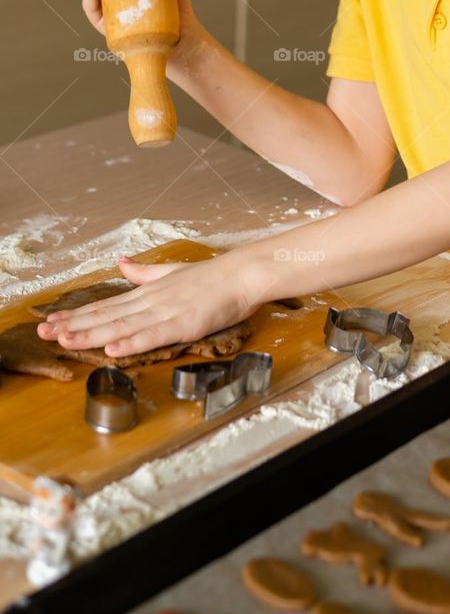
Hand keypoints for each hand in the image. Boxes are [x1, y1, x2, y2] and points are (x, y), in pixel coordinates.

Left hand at [36, 250, 263, 357]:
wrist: (243, 274)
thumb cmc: (213, 276)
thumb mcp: (173, 272)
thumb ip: (145, 272)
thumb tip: (122, 263)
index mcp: (148, 292)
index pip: (105, 305)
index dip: (77, 314)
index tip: (51, 321)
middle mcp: (151, 301)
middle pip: (106, 316)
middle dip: (73, 325)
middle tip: (44, 333)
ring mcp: (166, 312)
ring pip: (123, 326)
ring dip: (93, 335)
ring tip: (66, 341)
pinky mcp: (183, 323)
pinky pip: (153, 336)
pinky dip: (132, 343)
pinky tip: (113, 349)